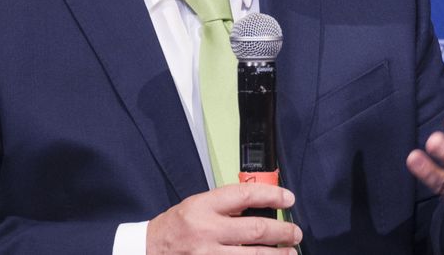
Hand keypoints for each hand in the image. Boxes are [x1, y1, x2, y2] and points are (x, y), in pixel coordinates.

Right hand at [145, 183, 300, 253]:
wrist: (148, 250)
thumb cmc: (175, 227)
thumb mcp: (197, 205)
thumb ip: (226, 205)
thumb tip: (262, 204)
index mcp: (204, 207)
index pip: (246, 195)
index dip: (272, 195)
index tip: (288, 198)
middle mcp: (207, 231)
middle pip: (256, 230)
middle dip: (282, 232)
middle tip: (295, 233)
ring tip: (290, 252)